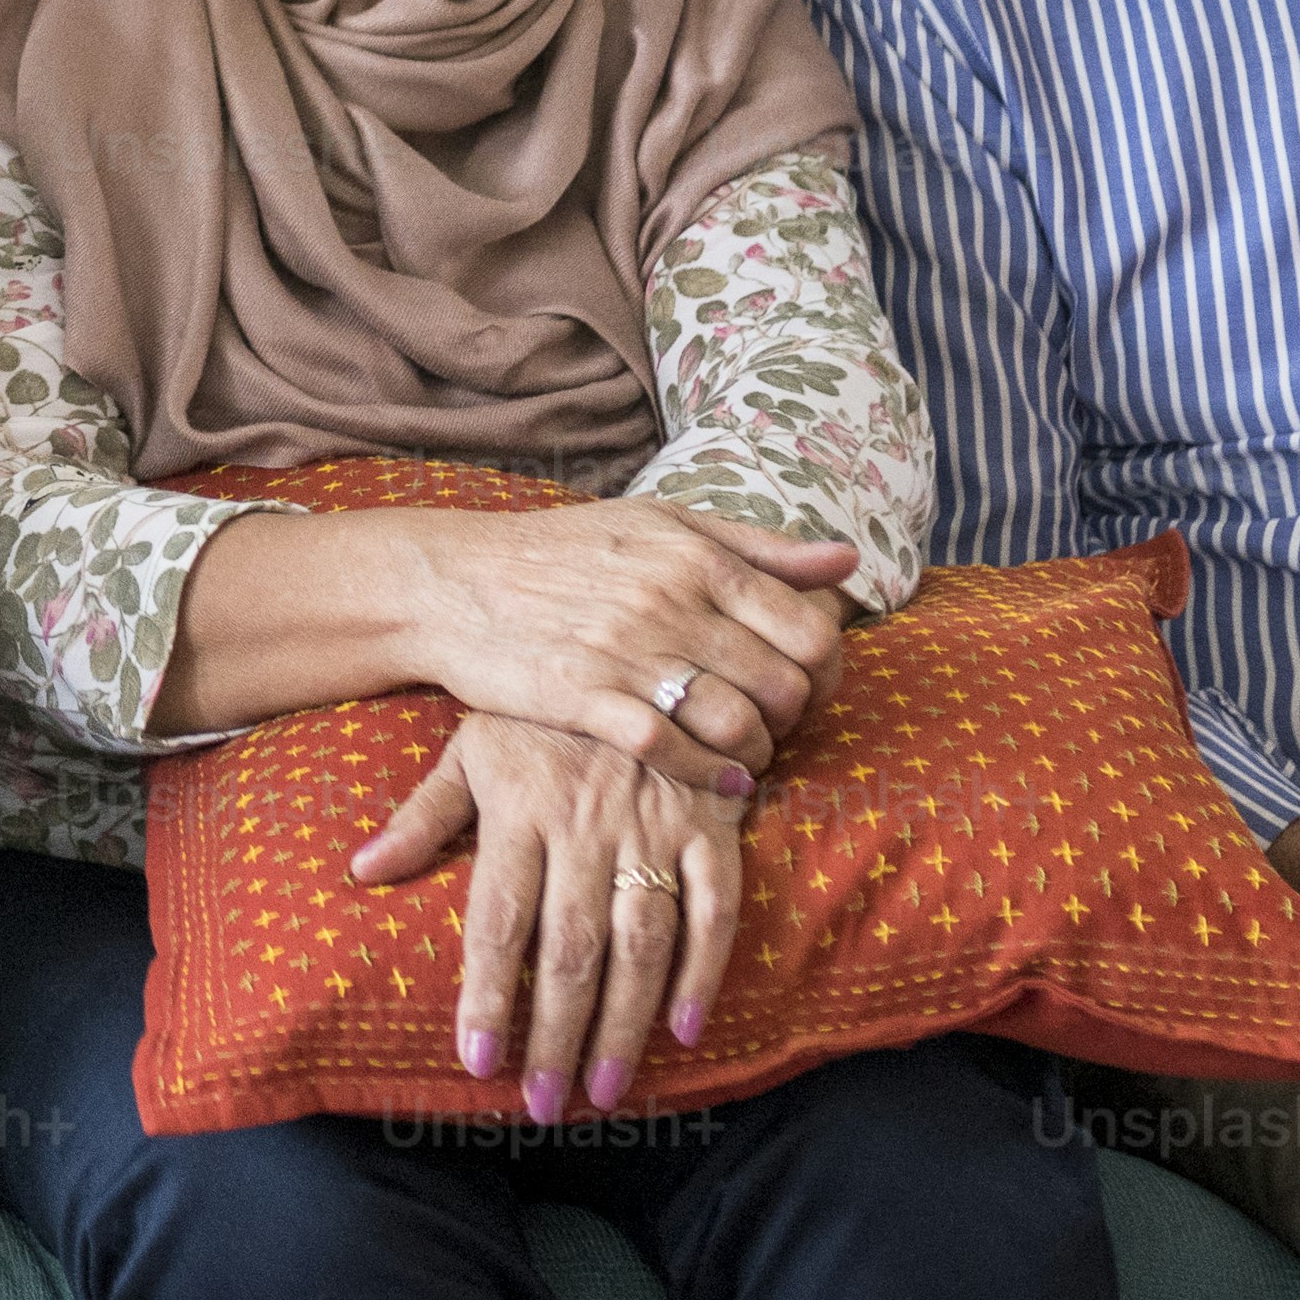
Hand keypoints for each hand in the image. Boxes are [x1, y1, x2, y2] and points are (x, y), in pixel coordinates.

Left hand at [358, 711, 748, 1120]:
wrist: (637, 635)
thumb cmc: (540, 707)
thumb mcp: (471, 745)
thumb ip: (422, 816)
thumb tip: (363, 872)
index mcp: (520, 809)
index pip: (498, 920)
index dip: (487, 994)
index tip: (476, 1061)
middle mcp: (586, 825)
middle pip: (568, 949)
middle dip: (554, 1034)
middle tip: (545, 1106)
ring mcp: (654, 825)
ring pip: (639, 942)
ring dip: (622, 1024)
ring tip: (603, 1091)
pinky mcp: (712, 824)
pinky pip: (714, 908)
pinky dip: (705, 972)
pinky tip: (685, 1031)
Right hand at [399, 499, 859, 791]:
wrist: (452, 581)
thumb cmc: (563, 551)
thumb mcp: (661, 523)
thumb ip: (758, 546)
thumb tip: (848, 562)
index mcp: (696, 555)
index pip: (810, 629)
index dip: (826, 672)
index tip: (805, 686)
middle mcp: (670, 601)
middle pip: (783, 685)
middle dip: (793, 719)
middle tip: (775, 726)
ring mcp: (627, 652)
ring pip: (737, 724)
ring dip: (756, 752)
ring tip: (746, 754)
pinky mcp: (585, 698)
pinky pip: (672, 750)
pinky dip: (708, 772)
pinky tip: (716, 776)